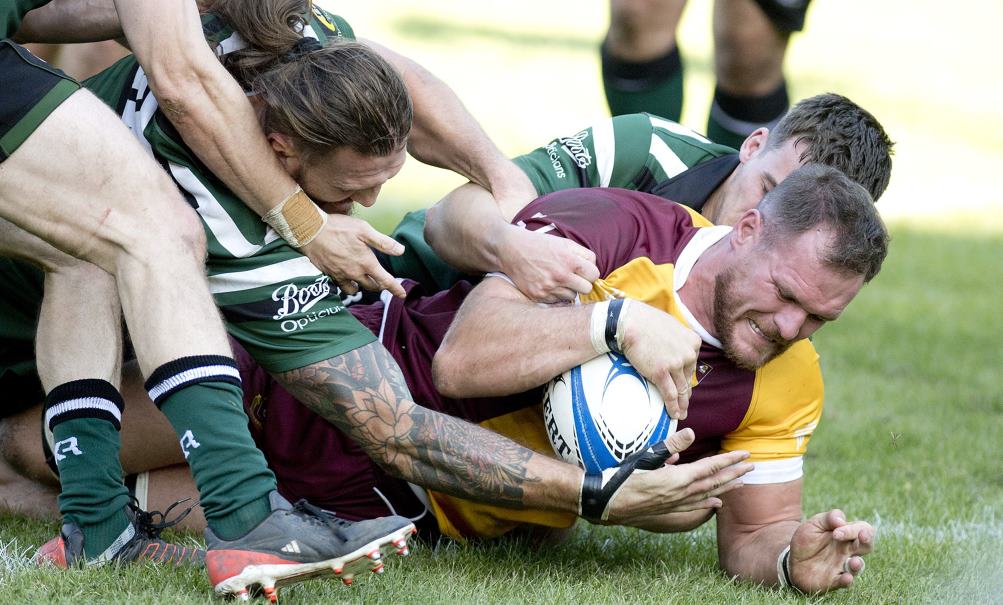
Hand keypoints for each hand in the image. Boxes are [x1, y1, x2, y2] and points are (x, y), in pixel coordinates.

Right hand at [299, 213, 405, 298]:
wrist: (310, 231)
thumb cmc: (338, 228)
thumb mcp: (364, 230)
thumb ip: (383, 242)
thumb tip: (401, 251)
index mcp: (366, 263)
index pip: (385, 281)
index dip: (395, 289)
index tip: (402, 295)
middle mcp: (354, 273)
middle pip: (371, 287)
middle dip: (379, 286)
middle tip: (382, 282)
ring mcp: (340, 275)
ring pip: (354, 289)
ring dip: (361, 287)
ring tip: (362, 280)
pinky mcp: (328, 274)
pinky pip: (340, 285)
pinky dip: (345, 284)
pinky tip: (345, 276)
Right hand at [498, 225, 599, 302]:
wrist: (510, 249)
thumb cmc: (538, 244)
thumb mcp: (563, 242)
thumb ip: (583, 254)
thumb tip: (594, 269)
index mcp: (569, 260)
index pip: (594, 275)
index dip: (590, 272)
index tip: (584, 271)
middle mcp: (560, 276)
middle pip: (586, 289)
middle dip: (582, 283)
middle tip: (573, 277)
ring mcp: (549, 288)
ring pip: (572, 297)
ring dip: (568, 290)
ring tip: (558, 280)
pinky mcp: (538, 296)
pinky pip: (557, 302)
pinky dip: (555, 295)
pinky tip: (548, 284)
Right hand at [589, 428, 752, 523]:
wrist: (609, 502)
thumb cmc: (624, 476)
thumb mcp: (646, 456)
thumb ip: (670, 446)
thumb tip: (691, 433)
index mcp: (679, 478)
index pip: (711, 467)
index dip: (729, 460)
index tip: (745, 454)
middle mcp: (682, 493)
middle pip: (715, 481)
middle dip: (734, 473)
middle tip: (752, 466)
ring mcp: (676, 503)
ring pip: (708, 494)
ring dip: (726, 487)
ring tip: (742, 482)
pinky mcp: (669, 509)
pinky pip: (695, 506)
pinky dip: (709, 503)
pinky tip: (717, 503)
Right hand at [619, 302, 702, 419]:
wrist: (629, 322)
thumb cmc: (645, 321)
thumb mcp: (671, 326)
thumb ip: (677, 338)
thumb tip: (674, 346)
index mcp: (693, 342)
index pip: (691, 364)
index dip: (686, 377)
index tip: (683, 386)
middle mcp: (688, 353)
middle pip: (688, 379)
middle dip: (686, 394)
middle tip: (684, 405)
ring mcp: (675, 364)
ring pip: (681, 390)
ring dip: (681, 404)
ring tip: (680, 414)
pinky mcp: (661, 373)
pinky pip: (670, 394)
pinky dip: (673, 407)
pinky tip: (673, 414)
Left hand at [788, 509, 874, 592]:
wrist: (791, 558)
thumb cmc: (807, 539)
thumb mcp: (814, 524)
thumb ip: (829, 518)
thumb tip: (842, 520)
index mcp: (846, 535)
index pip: (861, 529)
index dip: (853, 529)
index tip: (835, 533)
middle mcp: (848, 551)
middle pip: (867, 546)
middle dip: (867, 540)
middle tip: (862, 536)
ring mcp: (842, 566)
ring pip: (858, 566)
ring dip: (858, 565)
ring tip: (854, 562)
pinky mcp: (833, 580)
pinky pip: (844, 582)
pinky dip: (847, 581)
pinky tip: (847, 578)